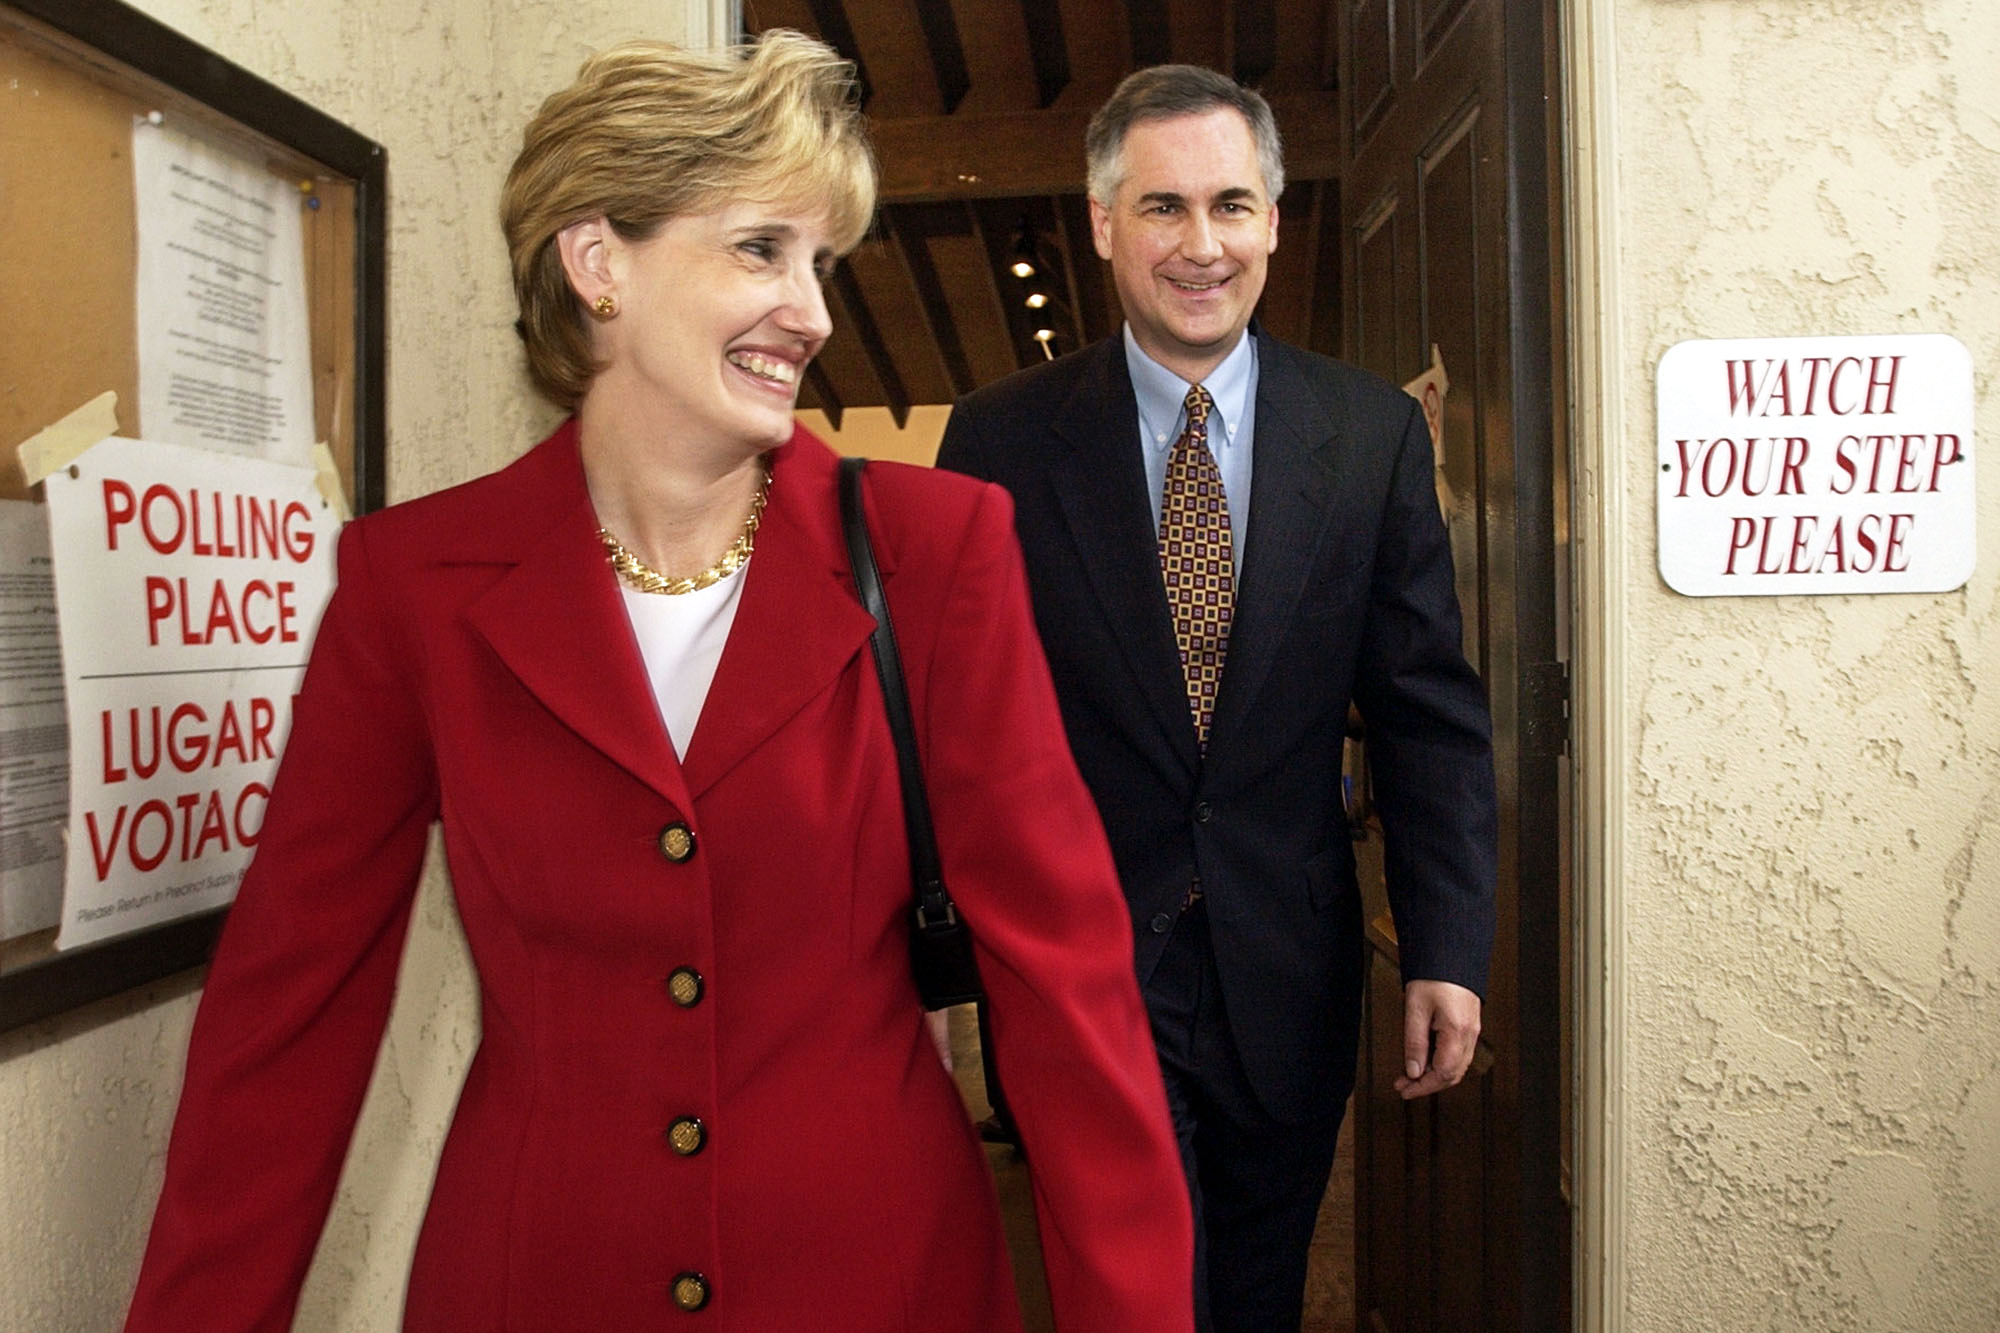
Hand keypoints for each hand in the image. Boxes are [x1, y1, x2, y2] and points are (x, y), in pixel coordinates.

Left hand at [1394, 979, 1480, 1099]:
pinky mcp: (1470, 1025)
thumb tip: (1413, 1071)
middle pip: (1452, 1075)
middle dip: (1428, 1085)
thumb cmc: (1434, 976)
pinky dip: (1443, 1063)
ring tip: (1411, 1075)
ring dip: (1435, 1075)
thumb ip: (1414, 1043)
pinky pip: (1460, 1054)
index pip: (1443, 1074)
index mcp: (1457, 1032)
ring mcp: (1473, 1031)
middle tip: (1405, 1086)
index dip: (1423, 1087)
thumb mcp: (1415, 1009)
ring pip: (1457, 1066)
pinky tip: (1427, 1060)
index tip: (1405, 1090)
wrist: (1451, 955)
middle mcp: (1469, 1034)